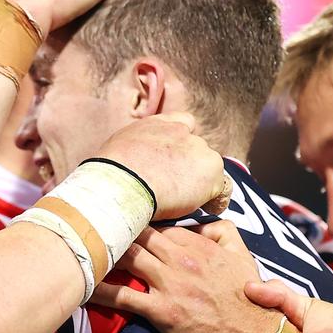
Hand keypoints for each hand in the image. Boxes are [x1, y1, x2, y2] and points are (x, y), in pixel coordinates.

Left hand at [91, 220, 283, 332]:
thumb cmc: (252, 300)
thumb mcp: (243, 255)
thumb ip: (222, 231)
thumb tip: (198, 222)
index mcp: (199, 244)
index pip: (157, 223)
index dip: (137, 223)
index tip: (118, 220)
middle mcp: (181, 259)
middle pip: (136, 235)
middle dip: (112, 227)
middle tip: (86, 225)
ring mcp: (170, 284)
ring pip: (126, 258)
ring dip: (101, 251)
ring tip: (74, 247)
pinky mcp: (163, 312)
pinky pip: (124, 296)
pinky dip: (101, 290)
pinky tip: (80, 287)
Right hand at [94, 113, 226, 220]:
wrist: (120, 183)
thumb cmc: (111, 173)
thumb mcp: (121, 147)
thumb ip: (138, 149)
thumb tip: (137, 164)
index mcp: (159, 123)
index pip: (185, 124)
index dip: (184, 144)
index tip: (177, 160)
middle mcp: (182, 132)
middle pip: (198, 149)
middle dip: (191, 166)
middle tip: (178, 187)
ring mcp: (199, 149)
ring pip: (209, 169)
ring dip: (201, 182)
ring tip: (189, 202)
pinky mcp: (211, 169)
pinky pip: (222, 188)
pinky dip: (216, 199)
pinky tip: (207, 209)